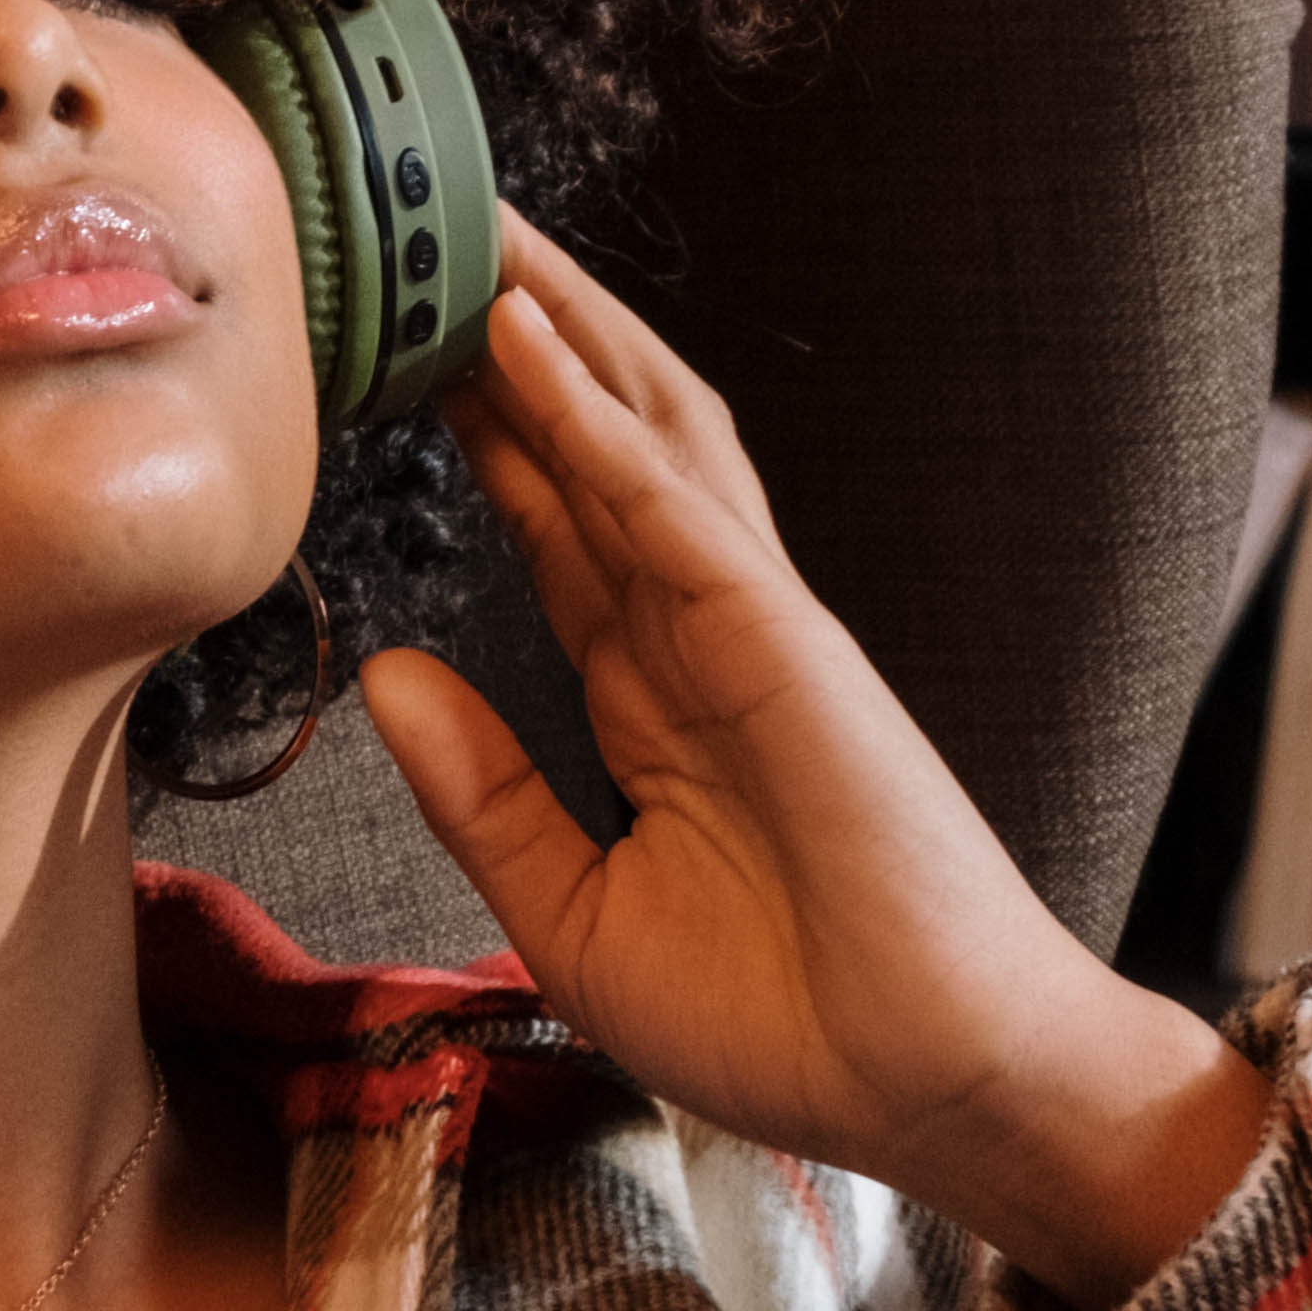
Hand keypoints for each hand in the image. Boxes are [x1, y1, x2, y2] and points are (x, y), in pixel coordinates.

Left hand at [360, 217, 1274, 1310]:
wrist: (928, 1089)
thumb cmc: (783, 1021)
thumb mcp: (571, 915)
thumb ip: (479, 794)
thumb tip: (383, 675)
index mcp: (655, 690)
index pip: (549, 516)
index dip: (475, 422)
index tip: (385, 340)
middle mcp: (701, 628)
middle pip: (595, 434)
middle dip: (511, 328)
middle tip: (413, 220)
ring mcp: (749, 623)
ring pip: (640, 428)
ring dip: (552, 322)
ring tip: (458, 224)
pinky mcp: (783, 645)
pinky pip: (673, 507)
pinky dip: (594, 417)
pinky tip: (521, 340)